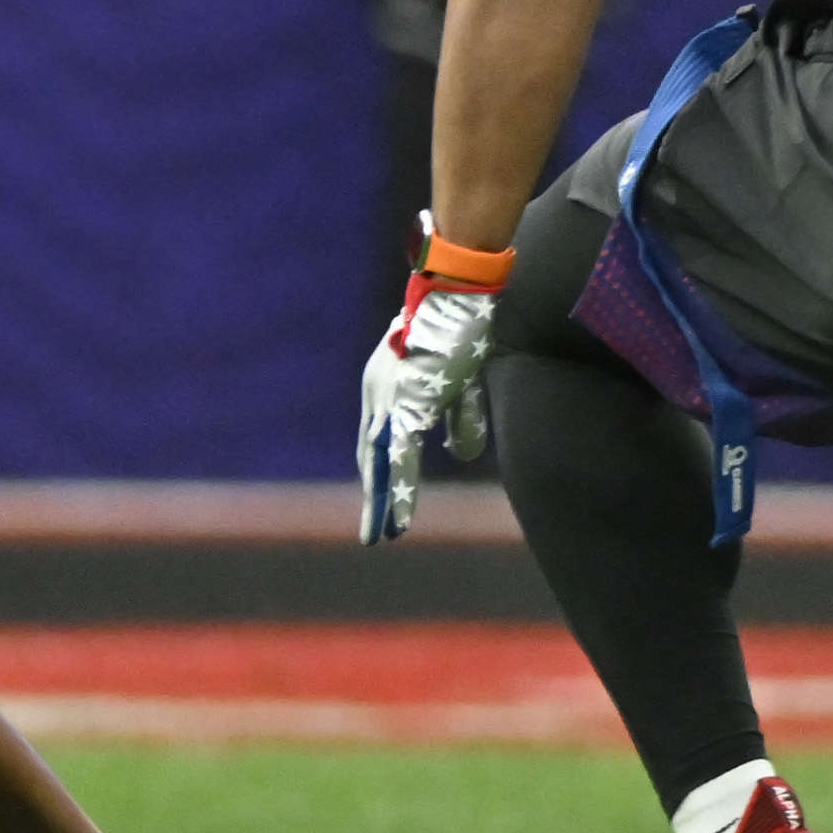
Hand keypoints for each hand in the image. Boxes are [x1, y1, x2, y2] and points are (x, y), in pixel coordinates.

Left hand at [356, 258, 503, 542]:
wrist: (459, 297)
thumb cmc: (461, 333)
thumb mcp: (461, 386)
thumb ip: (460, 422)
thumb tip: (459, 455)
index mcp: (384, 388)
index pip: (378, 440)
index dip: (381, 472)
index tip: (380, 501)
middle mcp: (376, 395)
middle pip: (371, 456)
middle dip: (374, 495)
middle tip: (372, 534)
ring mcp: (387, 400)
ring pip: (380, 463)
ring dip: (380, 501)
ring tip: (379, 534)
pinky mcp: (405, 404)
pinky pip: (399, 457)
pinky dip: (397, 489)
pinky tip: (397, 515)